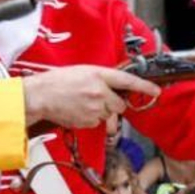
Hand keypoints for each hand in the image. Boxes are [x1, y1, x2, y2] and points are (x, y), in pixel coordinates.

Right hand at [23, 66, 163, 129]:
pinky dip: (90, 118)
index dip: (145, 87)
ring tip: (82, 103)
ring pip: (109, 114)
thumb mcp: (82, 71)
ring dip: (101, 111)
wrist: (38, 96)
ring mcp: (95, 108)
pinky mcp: (88, 121)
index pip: (128, 81)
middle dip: (113, 103)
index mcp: (98, 75)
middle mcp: (100, 92)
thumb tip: (117, 87)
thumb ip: (102, 78)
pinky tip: (77, 110)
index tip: (156, 91)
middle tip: (96, 98)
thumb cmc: (57, 81)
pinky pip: (97, 122)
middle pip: (120, 104)